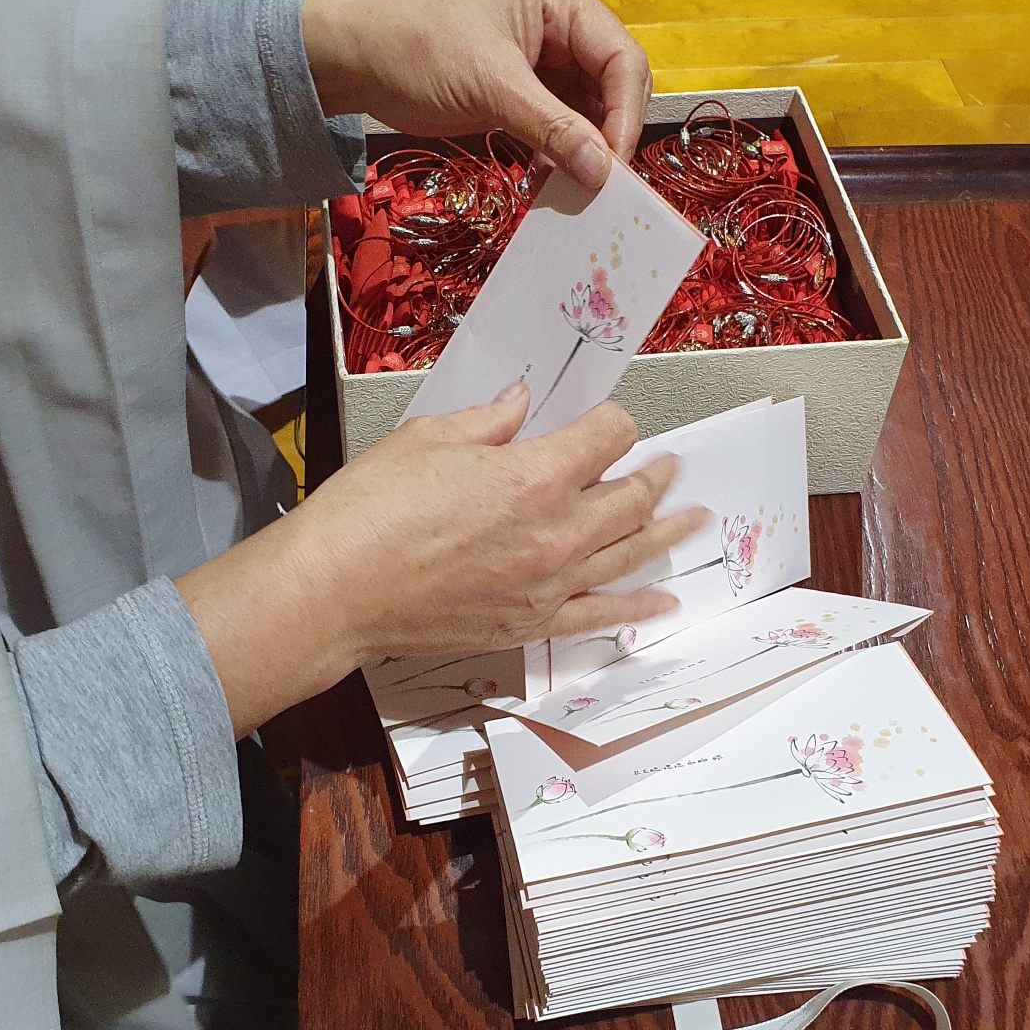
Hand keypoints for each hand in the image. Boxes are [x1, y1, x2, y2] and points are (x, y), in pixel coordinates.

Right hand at [175, 383, 707, 733]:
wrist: (336, 591)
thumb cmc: (371, 508)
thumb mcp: (429, 439)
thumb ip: (488, 423)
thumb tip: (519, 406)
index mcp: (535, 475)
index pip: (606, 437)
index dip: (612, 422)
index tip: (606, 419)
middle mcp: (557, 532)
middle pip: (629, 498)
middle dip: (653, 475)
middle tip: (669, 465)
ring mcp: (548, 584)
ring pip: (628, 554)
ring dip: (665, 531)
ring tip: (694, 516)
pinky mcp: (530, 623)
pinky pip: (599, 615)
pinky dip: (637, 608)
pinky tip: (666, 600)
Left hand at [300, 0, 651, 187]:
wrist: (353, 56)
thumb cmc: (417, 48)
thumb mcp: (490, 86)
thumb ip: (552, 127)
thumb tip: (603, 172)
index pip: (622, 59)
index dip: (626, 115)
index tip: (613, 167)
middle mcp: (564, 25)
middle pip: (615, 86)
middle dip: (610, 135)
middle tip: (601, 186)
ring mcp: (546, 59)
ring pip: (591, 111)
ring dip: (587, 151)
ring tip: (579, 191)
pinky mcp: (526, 90)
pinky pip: (562, 126)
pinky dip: (563, 154)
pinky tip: (556, 182)